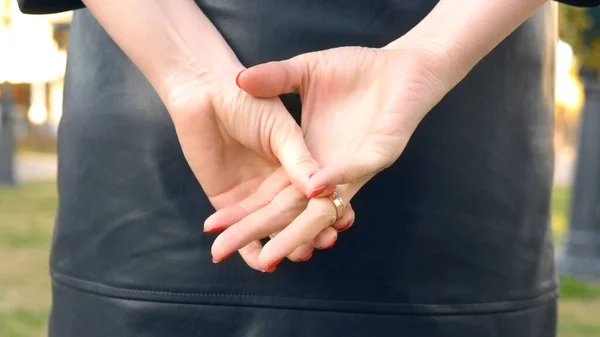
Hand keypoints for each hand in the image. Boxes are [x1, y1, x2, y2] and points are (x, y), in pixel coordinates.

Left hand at [165, 63, 346, 269]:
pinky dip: (247, 249)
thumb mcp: (279, 128)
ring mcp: (253, 193)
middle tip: (318, 247)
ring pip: (269, 228)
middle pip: (293, 215)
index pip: (315, 194)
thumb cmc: (244, 100)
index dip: (326, 210)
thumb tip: (322, 186)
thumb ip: (297, 157)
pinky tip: (259, 263)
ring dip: (281, 245)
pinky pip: (239, 230)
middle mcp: (277, 182)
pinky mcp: (227, 200)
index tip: (340, 225)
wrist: (202, 93)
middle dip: (306, 232)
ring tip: (294, 257)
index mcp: (297, 162)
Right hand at [222, 45, 449, 268]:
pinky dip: (336, 178)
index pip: (270, 193)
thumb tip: (240, 78)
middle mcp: (327, 170)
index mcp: (307, 156)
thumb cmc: (355, 69)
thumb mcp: (305, 72)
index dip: (243, 209)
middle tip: (224, 254)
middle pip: (288, 210)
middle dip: (258, 232)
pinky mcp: (381, 152)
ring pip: (324, 207)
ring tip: (271, 252)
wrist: (400, 63)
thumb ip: (276, 78)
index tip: (211, 225)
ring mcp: (355, 167)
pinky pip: (356, 170)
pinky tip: (315, 187)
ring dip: (299, 228)